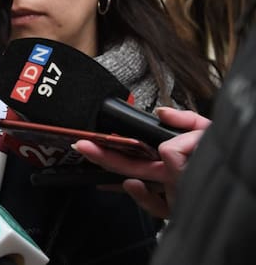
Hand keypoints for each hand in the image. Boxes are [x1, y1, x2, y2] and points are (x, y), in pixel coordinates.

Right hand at [72, 107, 210, 218]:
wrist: (244, 182)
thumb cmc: (222, 159)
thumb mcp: (210, 132)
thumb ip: (187, 120)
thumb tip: (160, 114)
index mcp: (173, 157)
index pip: (138, 151)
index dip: (113, 145)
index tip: (92, 139)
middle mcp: (168, 175)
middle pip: (129, 164)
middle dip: (103, 153)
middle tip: (83, 144)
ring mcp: (170, 192)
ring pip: (139, 179)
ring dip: (120, 166)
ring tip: (97, 151)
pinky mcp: (177, 209)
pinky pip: (154, 205)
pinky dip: (141, 195)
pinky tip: (133, 184)